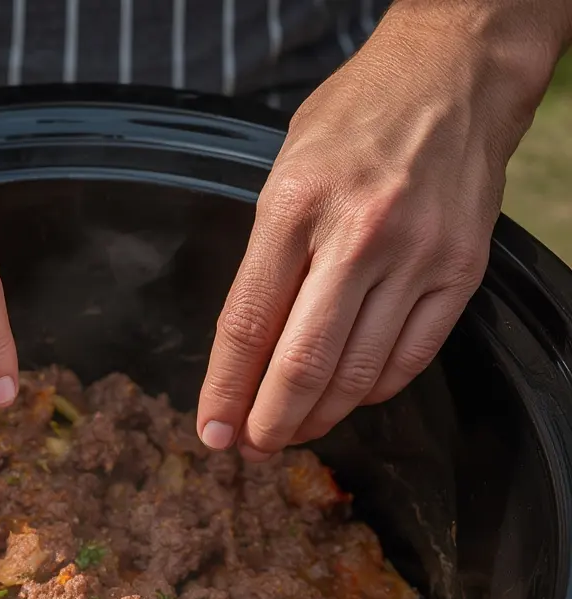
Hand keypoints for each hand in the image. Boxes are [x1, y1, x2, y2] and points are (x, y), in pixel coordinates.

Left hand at [196, 0, 565, 458]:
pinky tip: (348, 396)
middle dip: (270, 422)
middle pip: (302, 364)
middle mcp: (358, 236)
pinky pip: (408, 360)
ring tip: (294, 430)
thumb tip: (246, 353)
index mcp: (294, 207)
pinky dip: (371, 392)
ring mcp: (416, 256)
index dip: (225, 391)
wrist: (455, 75)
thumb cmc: (354, 121)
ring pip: (356, 374)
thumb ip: (265, 262)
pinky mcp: (461, 271)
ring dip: (318, 417)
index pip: (247, 326)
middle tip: (253, 447)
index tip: (213, 431)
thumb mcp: (282, 176)